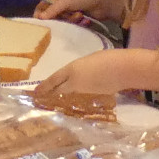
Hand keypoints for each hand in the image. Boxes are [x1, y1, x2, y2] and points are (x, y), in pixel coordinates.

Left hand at [33, 47, 153, 101]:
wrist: (124, 69)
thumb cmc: (108, 58)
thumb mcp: (89, 60)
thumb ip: (78, 69)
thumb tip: (75, 77)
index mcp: (72, 70)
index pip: (53, 80)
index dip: (43, 87)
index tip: (35, 92)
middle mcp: (74, 83)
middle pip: (57, 91)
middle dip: (48, 95)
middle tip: (41, 99)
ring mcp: (83, 92)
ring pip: (67, 96)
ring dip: (61, 98)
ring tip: (54, 100)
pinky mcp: (92, 99)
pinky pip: (79, 99)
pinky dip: (74, 100)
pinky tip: (74, 101)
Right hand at [34, 0, 123, 20]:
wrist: (105, 2)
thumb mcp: (66, 1)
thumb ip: (53, 9)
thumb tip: (39, 18)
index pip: (43, 5)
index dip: (40, 14)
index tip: (40, 23)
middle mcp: (64, 4)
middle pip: (53, 16)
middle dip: (60, 18)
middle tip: (67, 17)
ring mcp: (72, 12)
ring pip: (64, 22)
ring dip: (71, 20)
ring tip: (80, 16)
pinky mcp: (80, 20)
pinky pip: (73, 26)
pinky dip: (79, 23)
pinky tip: (86, 20)